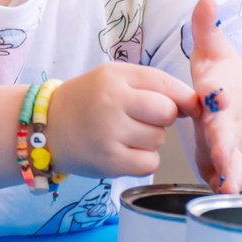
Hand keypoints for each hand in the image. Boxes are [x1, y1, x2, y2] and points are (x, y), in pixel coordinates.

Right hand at [46, 61, 196, 179]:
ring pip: (159, 140)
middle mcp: (112, 103)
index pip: (166, 85)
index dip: (183, 98)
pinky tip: (123, 151)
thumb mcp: (114, 77)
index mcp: (115, 77)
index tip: (187, 106)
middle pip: (166, 113)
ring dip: (150, 140)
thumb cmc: (87, 100)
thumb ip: (153, 84)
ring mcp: (110, 134)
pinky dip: (142, 160)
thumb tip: (194, 105)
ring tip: (124, 134)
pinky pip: (149, 164)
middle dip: (162, 118)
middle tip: (141, 118)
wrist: (47, 127)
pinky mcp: (110, 163)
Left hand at [186, 0, 241, 194]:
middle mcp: (229, 118)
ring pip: (232, 158)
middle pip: (227, 129)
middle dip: (224, 139)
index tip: (213, 94)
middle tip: (221, 150)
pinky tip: (220, 200)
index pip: (219, 91)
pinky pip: (228, 176)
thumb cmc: (224, 78)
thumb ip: (206, 28)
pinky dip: (225, 186)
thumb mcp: (213, 52)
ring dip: (230, 171)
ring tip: (228, 187)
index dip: (216, 93)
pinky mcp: (227, 161)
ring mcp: (231, 142)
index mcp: (221, 91)